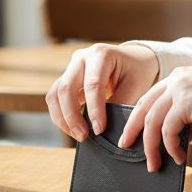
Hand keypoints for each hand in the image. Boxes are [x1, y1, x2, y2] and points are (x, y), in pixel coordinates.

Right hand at [46, 42, 160, 140]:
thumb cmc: (137, 71)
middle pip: (66, 89)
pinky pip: (55, 98)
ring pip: (55, 94)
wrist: (134, 59)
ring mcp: (71, 67)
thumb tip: (102, 127)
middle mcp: (81, 58)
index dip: (94, 110)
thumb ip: (120, 103)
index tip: (100, 129)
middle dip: (72, 117)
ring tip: (78, 135)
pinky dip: (61, 115)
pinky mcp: (66, 79)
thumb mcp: (136, 86)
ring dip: (63, 118)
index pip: (92, 85)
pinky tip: (73, 128)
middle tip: (83, 136)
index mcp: (101, 54)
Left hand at [118, 66, 191, 171]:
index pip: (151, 96)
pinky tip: (178, 158)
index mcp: (181, 76)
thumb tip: (171, 142)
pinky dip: (170, 147)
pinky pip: (167, 130)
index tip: (131, 132)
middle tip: (126, 147)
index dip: (138, 116)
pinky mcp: (187, 102)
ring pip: (152, 121)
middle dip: (133, 129)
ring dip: (151, 146)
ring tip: (155, 164)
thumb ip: (186, 121)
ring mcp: (181, 88)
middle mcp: (177, 78)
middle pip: (144, 106)